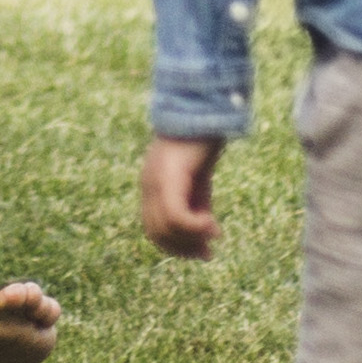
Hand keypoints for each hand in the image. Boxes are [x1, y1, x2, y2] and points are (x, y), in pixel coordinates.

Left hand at [138, 135, 224, 259]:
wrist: (203, 109)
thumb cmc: (202, 142)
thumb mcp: (200, 180)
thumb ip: (198, 204)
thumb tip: (209, 234)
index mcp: (152, 186)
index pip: (154, 229)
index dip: (176, 246)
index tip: (201, 253)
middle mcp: (149, 185)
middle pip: (156, 232)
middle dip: (183, 248)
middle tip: (207, 253)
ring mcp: (156, 181)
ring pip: (165, 227)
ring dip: (190, 239)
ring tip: (212, 235)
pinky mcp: (168, 177)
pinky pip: (176, 215)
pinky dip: (194, 226)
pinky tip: (211, 225)